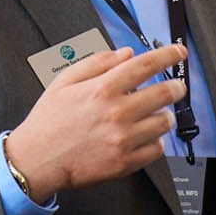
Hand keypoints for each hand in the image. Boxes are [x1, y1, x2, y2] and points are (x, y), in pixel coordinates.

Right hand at [4, 44, 187, 199]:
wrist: (37, 160)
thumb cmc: (49, 121)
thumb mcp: (65, 81)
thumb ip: (98, 63)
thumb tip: (126, 53)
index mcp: (103, 89)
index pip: (147, 65)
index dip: (168, 55)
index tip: (178, 52)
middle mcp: (117, 113)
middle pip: (165, 93)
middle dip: (176, 87)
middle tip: (175, 87)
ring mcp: (123, 139)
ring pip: (164, 122)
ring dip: (164, 115)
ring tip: (152, 114)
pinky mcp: (125, 162)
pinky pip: (157, 149)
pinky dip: (155, 141)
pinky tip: (144, 136)